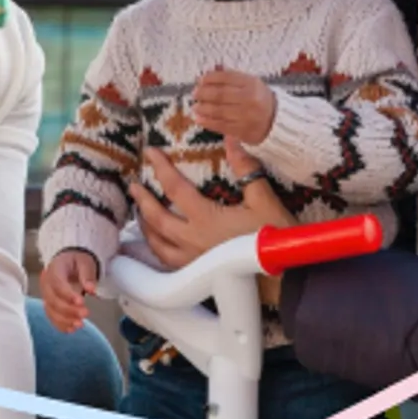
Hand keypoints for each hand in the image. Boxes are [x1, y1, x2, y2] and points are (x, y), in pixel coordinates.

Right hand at [40, 250, 99, 332]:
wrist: (68, 262)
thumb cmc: (76, 261)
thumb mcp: (85, 262)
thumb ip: (87, 275)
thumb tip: (91, 289)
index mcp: (54, 270)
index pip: (57, 284)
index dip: (68, 295)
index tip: (81, 301)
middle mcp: (46, 283)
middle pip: (53, 300)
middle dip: (69, 310)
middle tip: (85, 313)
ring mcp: (46, 295)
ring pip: (51, 311)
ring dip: (65, 320)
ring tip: (80, 324)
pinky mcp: (49, 305)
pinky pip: (51, 317)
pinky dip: (60, 325)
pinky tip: (71, 329)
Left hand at [129, 139, 292, 269]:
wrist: (283, 278)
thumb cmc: (276, 238)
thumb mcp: (264, 200)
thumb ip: (246, 169)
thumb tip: (232, 140)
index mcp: (205, 220)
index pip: (175, 188)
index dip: (161, 168)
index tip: (151, 154)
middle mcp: (192, 241)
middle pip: (156, 219)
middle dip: (142, 200)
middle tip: (133, 186)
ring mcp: (192, 261)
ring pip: (157, 244)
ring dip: (145, 226)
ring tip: (140, 214)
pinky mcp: (198, 275)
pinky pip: (167, 262)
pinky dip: (157, 249)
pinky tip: (159, 244)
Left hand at [192, 70, 276, 145]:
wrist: (277, 122)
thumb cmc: (259, 99)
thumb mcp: (250, 84)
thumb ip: (231, 77)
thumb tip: (212, 68)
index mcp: (252, 83)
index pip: (226, 77)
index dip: (210, 78)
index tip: (201, 79)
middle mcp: (250, 99)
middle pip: (220, 94)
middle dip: (204, 93)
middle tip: (195, 93)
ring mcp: (246, 116)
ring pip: (218, 110)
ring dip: (203, 108)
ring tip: (195, 106)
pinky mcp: (242, 131)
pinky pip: (220, 125)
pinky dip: (207, 121)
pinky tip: (198, 118)